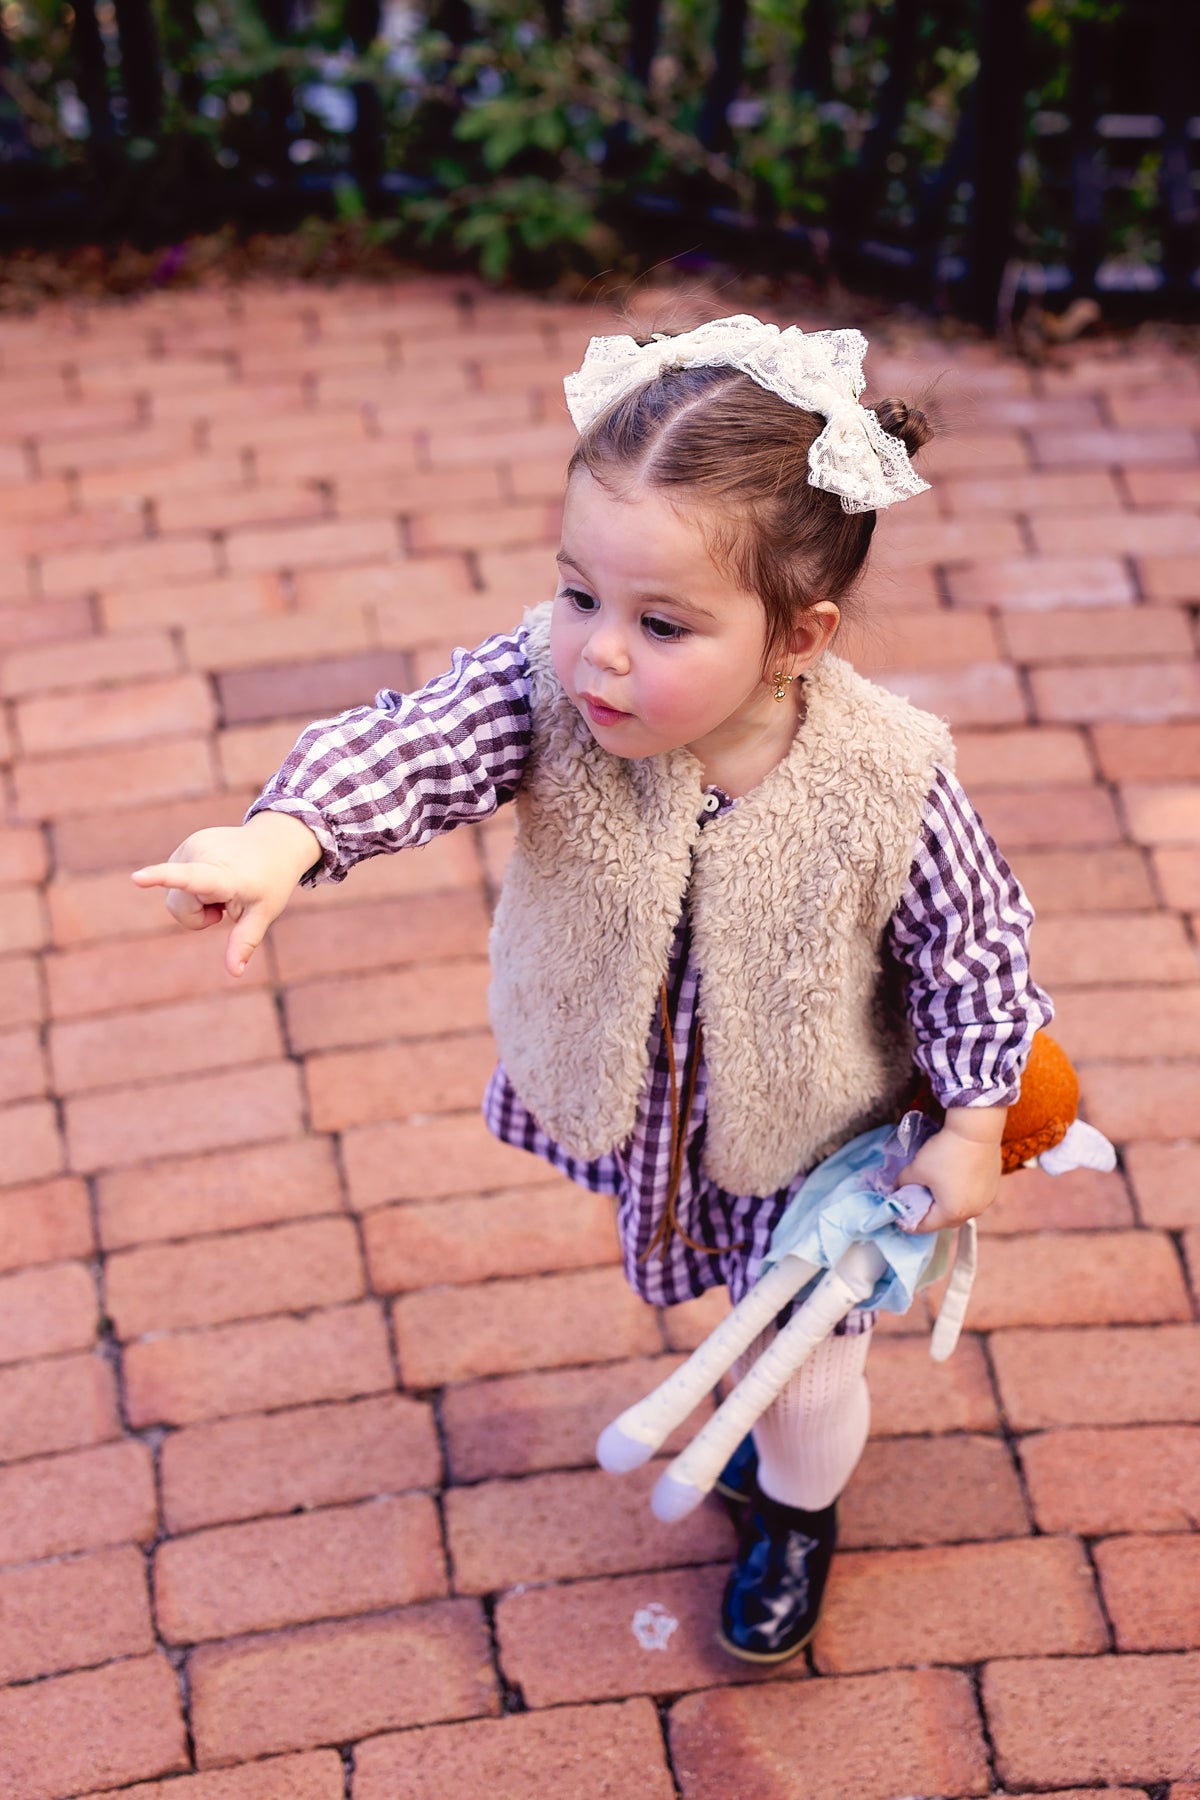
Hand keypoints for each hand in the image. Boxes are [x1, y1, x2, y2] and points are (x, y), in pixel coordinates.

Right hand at [131, 811, 320, 977]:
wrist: (275, 841)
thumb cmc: (270, 883)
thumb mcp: (263, 914)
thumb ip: (244, 941)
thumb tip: (235, 972)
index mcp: (225, 875)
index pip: (191, 879)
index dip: (162, 879)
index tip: (137, 878)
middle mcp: (203, 854)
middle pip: (179, 907)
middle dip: (198, 915)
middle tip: (227, 903)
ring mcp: (193, 845)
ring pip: (174, 895)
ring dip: (196, 899)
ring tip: (223, 886)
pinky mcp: (188, 843)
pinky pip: (178, 880)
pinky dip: (194, 886)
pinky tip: (217, 874)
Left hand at [904, 1106, 1006, 1233]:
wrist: (976, 1130)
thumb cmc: (945, 1152)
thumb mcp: (916, 1169)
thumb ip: (902, 1183)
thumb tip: (897, 1187)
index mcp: (952, 1213)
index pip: (925, 1226)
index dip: (908, 1222)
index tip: (898, 1216)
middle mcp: (972, 1211)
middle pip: (944, 1220)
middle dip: (928, 1213)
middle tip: (915, 1201)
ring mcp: (986, 1200)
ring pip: (960, 1208)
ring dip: (945, 1203)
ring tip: (934, 1189)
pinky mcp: (993, 1187)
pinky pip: (972, 1197)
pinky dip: (960, 1193)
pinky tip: (952, 1180)